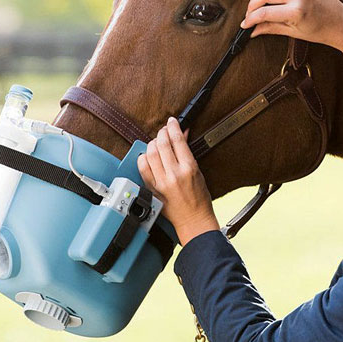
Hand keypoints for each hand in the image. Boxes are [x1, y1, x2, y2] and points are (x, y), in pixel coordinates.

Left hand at [137, 117, 219, 245]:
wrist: (193, 220)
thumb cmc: (199, 199)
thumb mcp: (198, 172)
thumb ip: (188, 153)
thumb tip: (182, 135)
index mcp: (189, 168)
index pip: (178, 140)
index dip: (173, 127)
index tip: (172, 121)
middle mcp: (174, 174)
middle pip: (162, 144)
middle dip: (162, 133)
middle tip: (164, 130)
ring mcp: (162, 182)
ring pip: (151, 154)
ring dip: (152, 144)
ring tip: (156, 142)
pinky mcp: (153, 189)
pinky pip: (143, 168)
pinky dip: (143, 158)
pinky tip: (147, 156)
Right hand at [241, 0, 342, 76]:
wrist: (342, 23)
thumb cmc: (321, 31)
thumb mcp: (294, 32)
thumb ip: (271, 28)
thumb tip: (253, 31)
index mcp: (296, 11)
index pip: (264, 12)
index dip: (250, 19)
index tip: (245, 25)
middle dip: (251, 5)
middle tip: (248, 15)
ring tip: (254, 5)